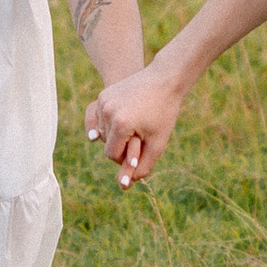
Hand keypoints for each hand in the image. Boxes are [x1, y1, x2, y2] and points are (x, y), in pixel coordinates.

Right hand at [86, 63, 184, 186]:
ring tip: (136, 122)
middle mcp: (107, 112)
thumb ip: (141, 166)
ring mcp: (103, 102)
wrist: (165, 80)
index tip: (141, 147)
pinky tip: (126, 115)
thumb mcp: (157, 143)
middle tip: (141, 133)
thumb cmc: (164, 113)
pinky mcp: (102, 95)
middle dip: (122, 144)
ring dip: (116, 133)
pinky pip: (101, 118)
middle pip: (106, 144)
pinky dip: (111, 121)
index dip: (127, 155)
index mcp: (121, 125)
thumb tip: (124, 186)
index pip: (112, 155)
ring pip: (102, 132)